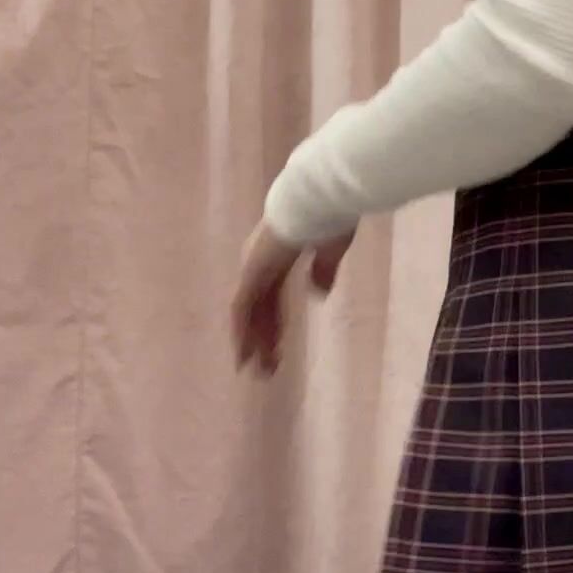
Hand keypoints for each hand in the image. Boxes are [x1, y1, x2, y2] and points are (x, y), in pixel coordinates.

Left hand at [230, 220, 353, 373]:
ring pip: (248, 314)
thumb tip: (319, 294)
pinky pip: (240, 311)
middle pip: (258, 309)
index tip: (279, 347)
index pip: (272, 296)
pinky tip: (244, 357)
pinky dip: (241, 336)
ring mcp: (252, 267)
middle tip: (268, 369)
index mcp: (280, 255)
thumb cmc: (332, 216)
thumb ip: (324, 270)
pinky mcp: (251, 273)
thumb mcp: (332, 249)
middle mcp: (260, 262)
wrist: (318, 199)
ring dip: (252, 345)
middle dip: (263, 340)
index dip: (275, 323)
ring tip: (258, 373)